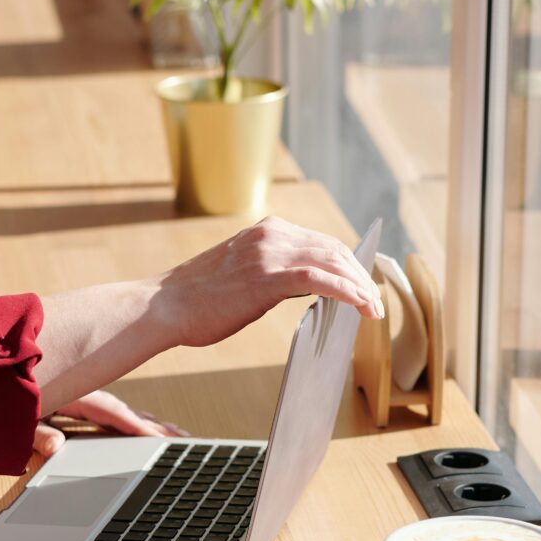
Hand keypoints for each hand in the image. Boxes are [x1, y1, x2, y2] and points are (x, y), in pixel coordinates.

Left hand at [31, 390, 188, 459]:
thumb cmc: (2, 399)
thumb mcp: (19, 417)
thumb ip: (36, 434)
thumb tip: (56, 447)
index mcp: (70, 395)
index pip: (111, 412)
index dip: (136, 426)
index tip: (159, 437)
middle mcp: (80, 394)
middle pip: (125, 411)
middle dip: (155, 425)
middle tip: (184, 439)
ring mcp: (81, 398)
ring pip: (121, 411)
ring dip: (147, 421)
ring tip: (173, 435)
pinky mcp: (77, 404)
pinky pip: (110, 413)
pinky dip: (130, 420)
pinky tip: (142, 428)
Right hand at [151, 217, 383, 348]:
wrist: (165, 306)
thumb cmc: (198, 300)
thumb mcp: (242, 274)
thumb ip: (274, 273)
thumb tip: (308, 288)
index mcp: (266, 231)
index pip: (323, 242)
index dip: (349, 264)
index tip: (364, 283)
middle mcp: (273, 234)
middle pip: (335, 249)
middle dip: (361, 275)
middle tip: (375, 300)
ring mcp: (271, 253)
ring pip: (334, 262)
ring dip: (360, 286)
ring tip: (374, 309)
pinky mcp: (269, 277)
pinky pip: (321, 280)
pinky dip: (348, 292)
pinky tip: (362, 306)